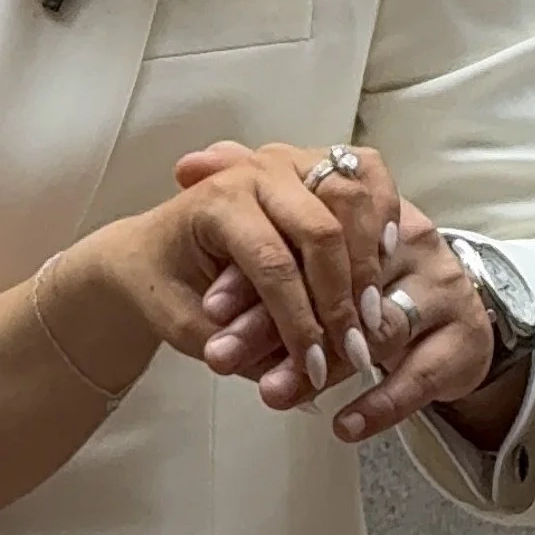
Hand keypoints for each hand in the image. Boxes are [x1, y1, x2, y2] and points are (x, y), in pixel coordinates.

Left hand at [88, 141, 393, 389]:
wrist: (148, 251)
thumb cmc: (169, 287)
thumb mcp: (185, 324)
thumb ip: (240, 344)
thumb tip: (301, 374)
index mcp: (216, 198)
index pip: (271, 262)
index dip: (297, 321)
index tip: (313, 368)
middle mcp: (258, 168)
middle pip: (320, 228)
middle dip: (340, 297)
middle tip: (353, 351)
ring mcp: (294, 160)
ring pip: (352, 195)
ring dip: (367, 260)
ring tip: (371, 320)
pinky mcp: (321, 164)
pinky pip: (369, 176)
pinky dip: (382, 214)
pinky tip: (386, 258)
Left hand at [184, 165, 506, 446]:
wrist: (445, 296)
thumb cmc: (347, 261)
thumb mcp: (295, 218)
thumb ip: (243, 181)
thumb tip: (186, 164)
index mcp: (365, 195)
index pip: (307, 226)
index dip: (257, 269)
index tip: (211, 309)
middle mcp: (410, 229)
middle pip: (338, 274)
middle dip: (275, 321)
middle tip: (223, 358)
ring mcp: (441, 280)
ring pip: (378, 327)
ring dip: (321, 366)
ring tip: (271, 394)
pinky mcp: (463, 331)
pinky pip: (422, 373)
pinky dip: (381, 403)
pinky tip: (345, 425)